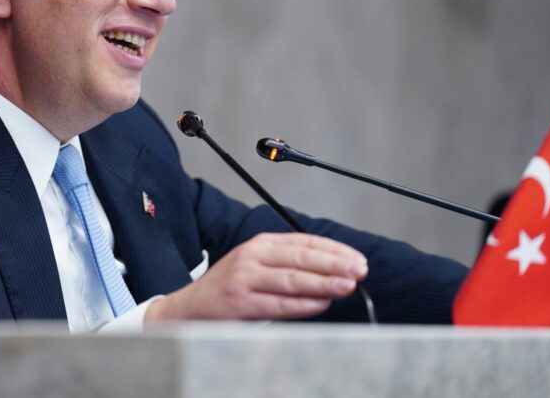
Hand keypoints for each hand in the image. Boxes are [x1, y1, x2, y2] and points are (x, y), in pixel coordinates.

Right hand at [145, 233, 368, 322]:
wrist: (189, 307)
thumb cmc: (229, 287)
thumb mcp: (256, 265)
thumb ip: (288, 264)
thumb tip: (332, 271)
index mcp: (260, 244)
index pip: (303, 241)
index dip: (333, 250)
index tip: (356, 259)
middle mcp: (252, 256)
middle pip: (300, 257)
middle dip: (334, 264)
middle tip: (359, 270)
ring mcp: (244, 278)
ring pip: (292, 279)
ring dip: (323, 283)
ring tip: (347, 286)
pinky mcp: (240, 302)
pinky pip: (278, 303)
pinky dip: (303, 305)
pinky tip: (321, 304)